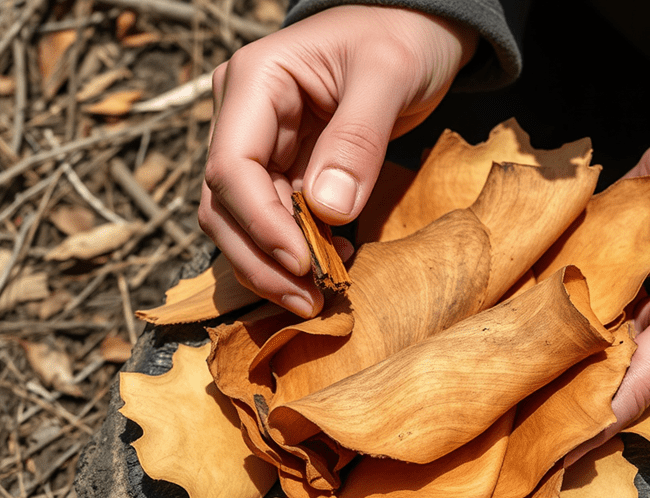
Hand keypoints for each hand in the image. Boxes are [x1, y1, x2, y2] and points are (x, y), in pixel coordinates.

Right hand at [198, 6, 476, 316]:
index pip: (231, 167)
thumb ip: (358, 139)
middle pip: (225, 205)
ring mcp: (262, 146)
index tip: (302, 264)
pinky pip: (278, 221)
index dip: (260, 224)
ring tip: (318, 297)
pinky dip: (297, 250)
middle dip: (261, 259)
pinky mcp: (285, 169)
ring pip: (243, 222)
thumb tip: (327, 211)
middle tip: (308, 302)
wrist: (413, 32)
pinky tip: (332, 264)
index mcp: (254, 82)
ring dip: (275, 265)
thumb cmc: (402, 38)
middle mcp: (244, 117)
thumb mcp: (388, 75)